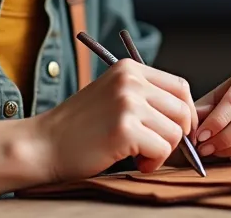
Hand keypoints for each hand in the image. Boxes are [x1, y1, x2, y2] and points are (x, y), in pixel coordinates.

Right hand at [32, 58, 196, 181]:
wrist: (43, 144)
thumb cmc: (79, 128)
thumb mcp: (113, 96)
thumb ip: (145, 97)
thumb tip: (187, 116)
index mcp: (129, 68)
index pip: (180, 87)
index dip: (185, 113)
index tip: (176, 131)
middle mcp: (130, 80)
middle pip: (183, 109)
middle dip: (178, 135)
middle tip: (157, 148)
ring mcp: (128, 103)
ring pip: (175, 132)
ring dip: (162, 151)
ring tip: (139, 155)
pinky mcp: (125, 129)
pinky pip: (162, 149)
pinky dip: (153, 162)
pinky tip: (135, 162)